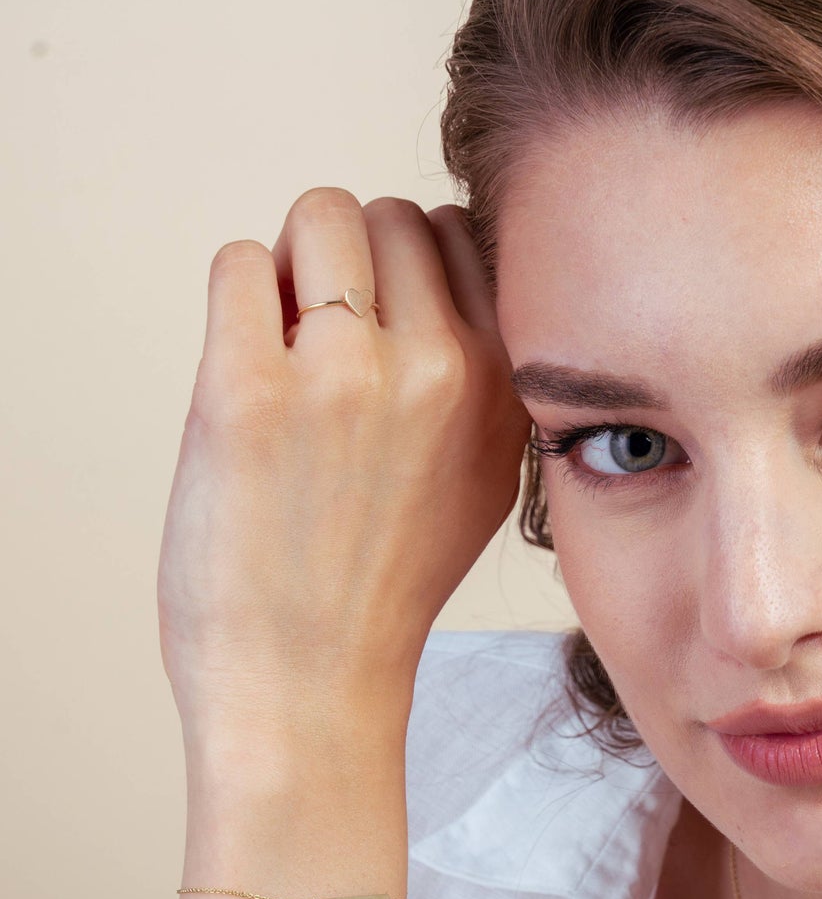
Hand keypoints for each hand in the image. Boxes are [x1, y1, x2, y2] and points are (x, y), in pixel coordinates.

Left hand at [157, 187, 532, 741]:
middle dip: (352, 264)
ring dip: (294, 268)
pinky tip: (248, 377)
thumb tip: (426, 280)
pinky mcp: (251, 388)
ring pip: (320, 216)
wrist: (313, 682)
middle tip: (330, 349)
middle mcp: (443, 373)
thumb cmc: (381, 590)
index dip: (413, 273)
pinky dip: (238, 301)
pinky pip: (240, 261)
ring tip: (289, 357)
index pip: (465, 241)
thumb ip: (474, 383)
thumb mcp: (479, 485)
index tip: (388, 326)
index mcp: (506, 394)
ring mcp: (348, 375)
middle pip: (392, 216)